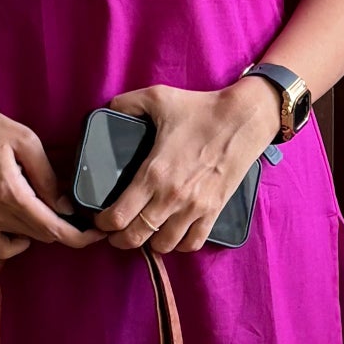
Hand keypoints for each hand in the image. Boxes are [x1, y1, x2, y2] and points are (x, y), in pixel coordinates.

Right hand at [0, 98, 100, 259]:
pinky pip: (3, 247)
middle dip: (69, 230)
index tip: (97, 233)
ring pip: (28, 239)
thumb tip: (65, 205)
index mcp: (12, 193)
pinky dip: (20, 242)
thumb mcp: (24, 140)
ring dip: (47, 230)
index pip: (52, 227)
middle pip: (44, 235)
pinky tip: (26, 224)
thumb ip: (46, 175)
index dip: (80, 236)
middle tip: (82, 215)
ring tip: (55, 209)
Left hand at [98, 80, 282, 253]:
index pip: (118, 216)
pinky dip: (179, 244)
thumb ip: (126, 103)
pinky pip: (192, 243)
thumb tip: (110, 108)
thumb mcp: (157, 97)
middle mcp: (171, 196)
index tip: (100, 220)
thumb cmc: (201, 110)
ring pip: (162, 245)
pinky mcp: (213, 211)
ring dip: (149, 242)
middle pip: (135, 237)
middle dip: (119, 238)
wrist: (243, 119)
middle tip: (115, 232)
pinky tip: (173, 233)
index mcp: (153, 173)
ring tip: (145, 232)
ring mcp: (194, 208)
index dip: (102, 223)